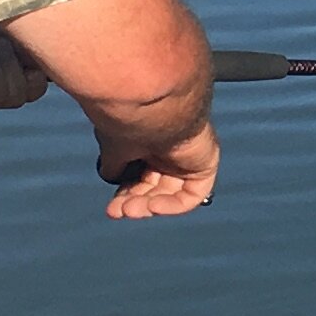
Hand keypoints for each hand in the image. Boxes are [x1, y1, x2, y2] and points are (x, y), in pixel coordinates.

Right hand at [97, 121, 218, 219]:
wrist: (152, 104)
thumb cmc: (130, 115)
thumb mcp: (113, 146)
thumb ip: (114, 163)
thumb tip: (110, 175)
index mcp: (147, 135)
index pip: (140, 172)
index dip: (126, 193)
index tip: (112, 207)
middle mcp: (169, 144)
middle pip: (154, 185)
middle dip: (134, 201)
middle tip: (118, 211)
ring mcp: (188, 154)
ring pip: (170, 192)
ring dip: (148, 205)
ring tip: (128, 210)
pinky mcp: (205, 163)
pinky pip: (192, 194)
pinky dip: (172, 205)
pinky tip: (153, 206)